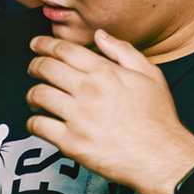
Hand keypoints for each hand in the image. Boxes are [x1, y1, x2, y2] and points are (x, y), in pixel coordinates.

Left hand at [26, 29, 193, 193]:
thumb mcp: (150, 75)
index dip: (45, 44)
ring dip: (33, 94)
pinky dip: (33, 122)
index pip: (64, 50)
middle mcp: (88, 91)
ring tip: (35, 97)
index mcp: (105, 72)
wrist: (161, 157)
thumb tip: (101, 35)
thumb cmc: (158, 118)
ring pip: (39, 95)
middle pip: (46, 68)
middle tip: (34, 68)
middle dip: (35, 65)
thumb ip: (123, 51)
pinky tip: (39, 121)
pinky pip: (39, 126)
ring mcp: (78, 117)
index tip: (37, 45)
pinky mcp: (71, 142)